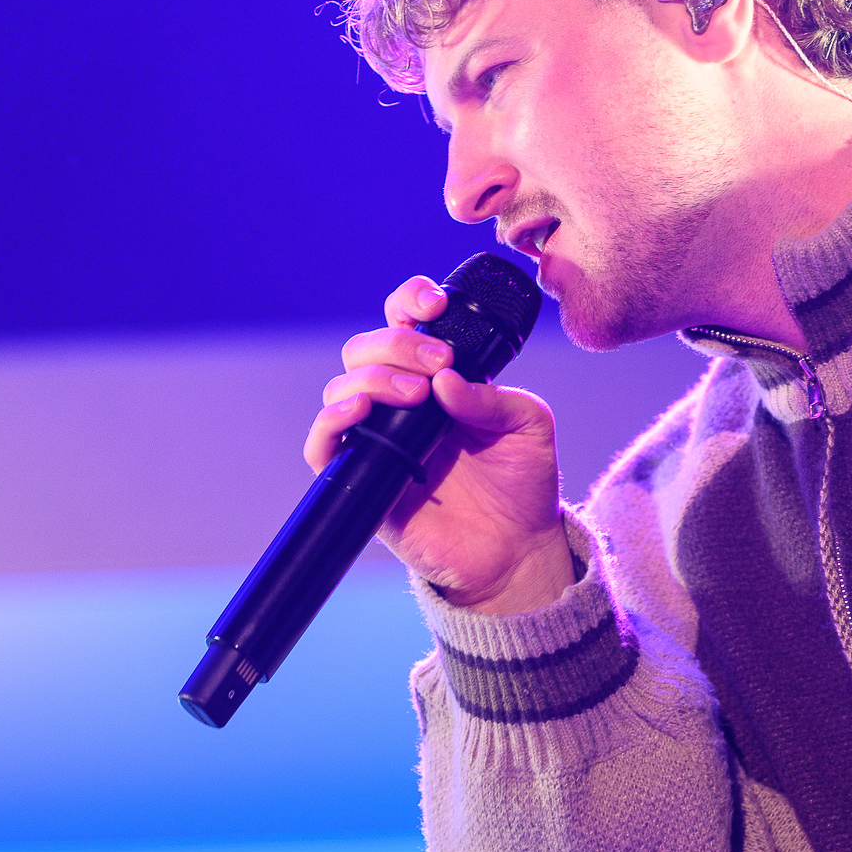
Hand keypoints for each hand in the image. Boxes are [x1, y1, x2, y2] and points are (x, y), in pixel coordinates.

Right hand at [305, 275, 575, 615]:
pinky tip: (357, 412)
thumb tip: (448, 380)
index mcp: (437, 377)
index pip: (403, 323)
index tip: (433, 303)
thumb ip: (494, 398)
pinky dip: (330, 421)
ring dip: (373, 378)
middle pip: (365, 348)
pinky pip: (322, 446)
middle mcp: (400, 402)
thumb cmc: (522, 482)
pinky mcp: (362, 479)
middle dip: (396, 342)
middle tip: (437, 361)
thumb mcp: (529, 426)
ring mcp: (378, 438)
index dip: (409, 301)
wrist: (516, 549)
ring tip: (416, 395)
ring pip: (341, 387)